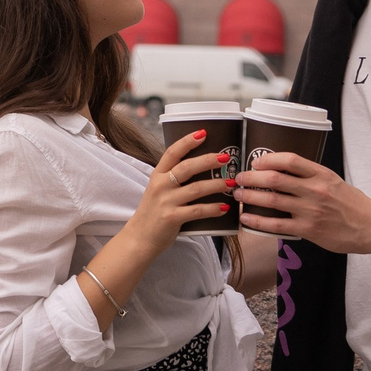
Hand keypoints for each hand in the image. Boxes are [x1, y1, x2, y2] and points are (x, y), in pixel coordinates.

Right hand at [119, 130, 235, 253]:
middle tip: (226, 158)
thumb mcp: (158, 189)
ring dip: (216, 185)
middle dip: (208, 160)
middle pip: (187, 167)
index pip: (172, 152)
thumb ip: (174, 178)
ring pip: (196, 188)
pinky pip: (198, 210)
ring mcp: (166, 201)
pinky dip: (213, 208)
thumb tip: (202, 166)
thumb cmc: (154, 211)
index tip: (203, 132)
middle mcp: (161, 185)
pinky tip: (225, 207)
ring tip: (231, 183)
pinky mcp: (172, 218)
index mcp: (158, 174)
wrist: (139, 238)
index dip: (187, 141)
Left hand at [235, 151, 370, 252]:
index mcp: (321, 174)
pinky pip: (276, 225)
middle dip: (252, 177)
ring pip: (271, 200)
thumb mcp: (333, 180)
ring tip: (239, 195)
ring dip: (250, 197)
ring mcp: (310, 211)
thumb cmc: (352, 203)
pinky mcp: (308, 230)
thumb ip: (311, 175)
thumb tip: (281, 171)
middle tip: (239, 178)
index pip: (290, 160)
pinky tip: (247, 219)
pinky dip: (258, 221)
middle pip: (275, 179)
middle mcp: (315, 190)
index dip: (268, 158)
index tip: (256, 161)